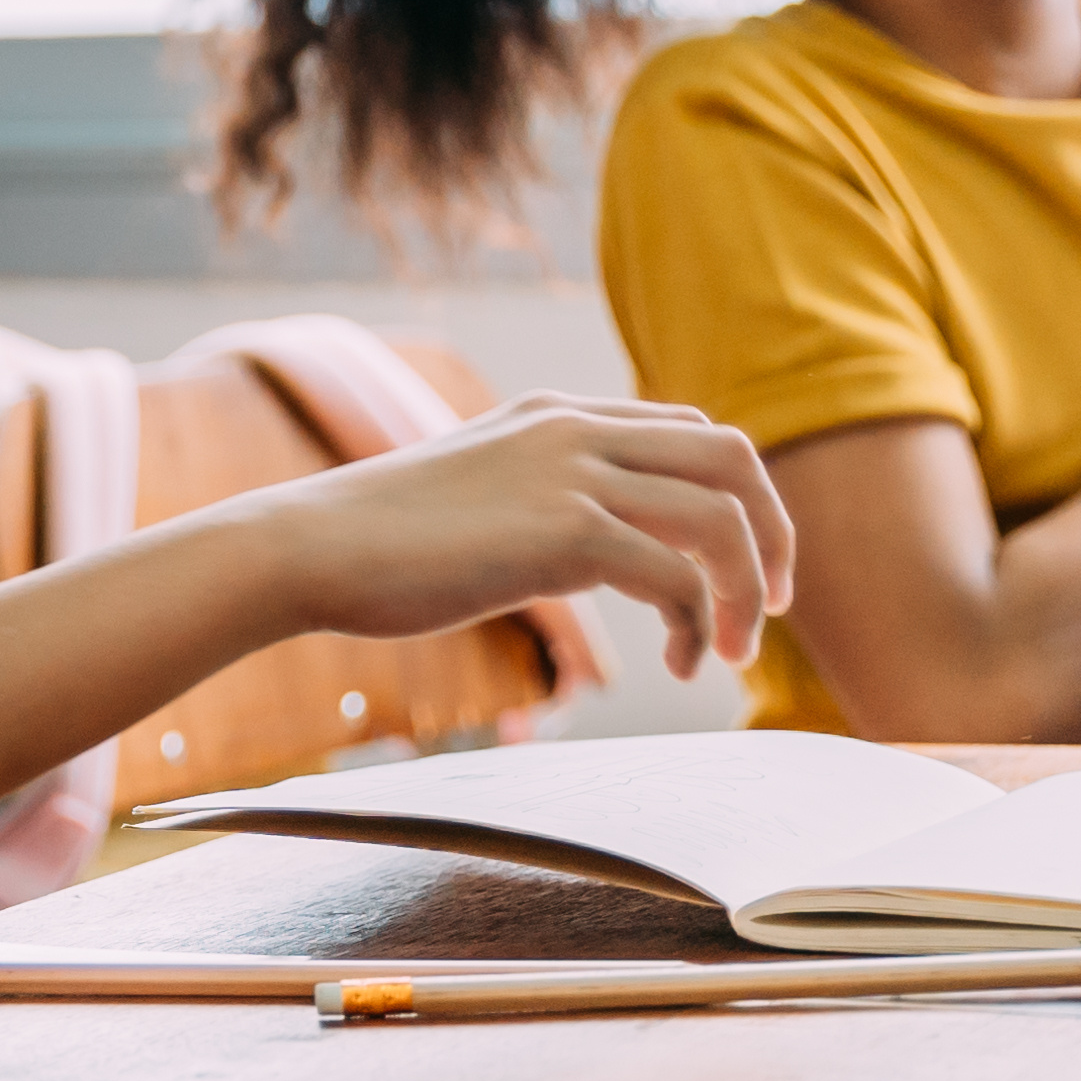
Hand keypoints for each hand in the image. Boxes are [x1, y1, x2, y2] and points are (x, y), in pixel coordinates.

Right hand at [241, 394, 794, 683]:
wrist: (309, 546)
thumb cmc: (376, 542)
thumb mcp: (476, 494)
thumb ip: (538, 499)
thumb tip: (586, 547)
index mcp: (558, 413)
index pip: (691, 433)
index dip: (737, 499)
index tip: (737, 571)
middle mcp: (577, 427)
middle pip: (732, 457)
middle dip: (772, 534)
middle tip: (770, 607)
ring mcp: (572, 473)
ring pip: (721, 515)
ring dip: (746, 587)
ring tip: (730, 653)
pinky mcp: (561, 532)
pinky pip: (675, 574)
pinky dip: (698, 623)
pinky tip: (680, 666)